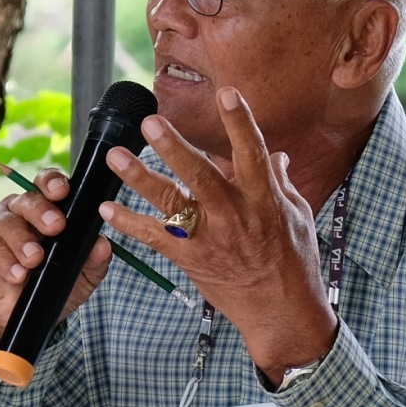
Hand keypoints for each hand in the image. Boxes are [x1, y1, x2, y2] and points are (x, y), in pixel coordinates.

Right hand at [0, 168, 111, 339]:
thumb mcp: (81, 276)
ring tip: (34, 260)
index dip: (53, 183)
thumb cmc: (52, 284)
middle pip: (28, 199)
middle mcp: (18, 210)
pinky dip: (4, 260)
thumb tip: (102, 245)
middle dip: (42, 211)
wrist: (21, 315)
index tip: (63, 193)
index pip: (47, 184)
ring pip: (6, 221)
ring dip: (22, 240)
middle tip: (56, 227)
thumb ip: (94, 260)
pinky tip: (17, 274)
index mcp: (45, 208)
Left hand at [101, 86, 336, 379]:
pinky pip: (155, 237)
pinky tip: (108, 208)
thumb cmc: (295, 261)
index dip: (240, 122)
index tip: (227, 93)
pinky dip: (130, 223)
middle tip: (149, 122)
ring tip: (115, 156)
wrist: (282, 313)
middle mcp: (235, 214)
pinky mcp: (191, 259)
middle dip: (173, 146)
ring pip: (170, 202)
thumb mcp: (297, 215)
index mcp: (264, 199)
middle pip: (199, 175)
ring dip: (139, 177)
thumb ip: (280, 182)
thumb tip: (276, 155)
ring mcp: (210, 238)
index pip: (252, 153)